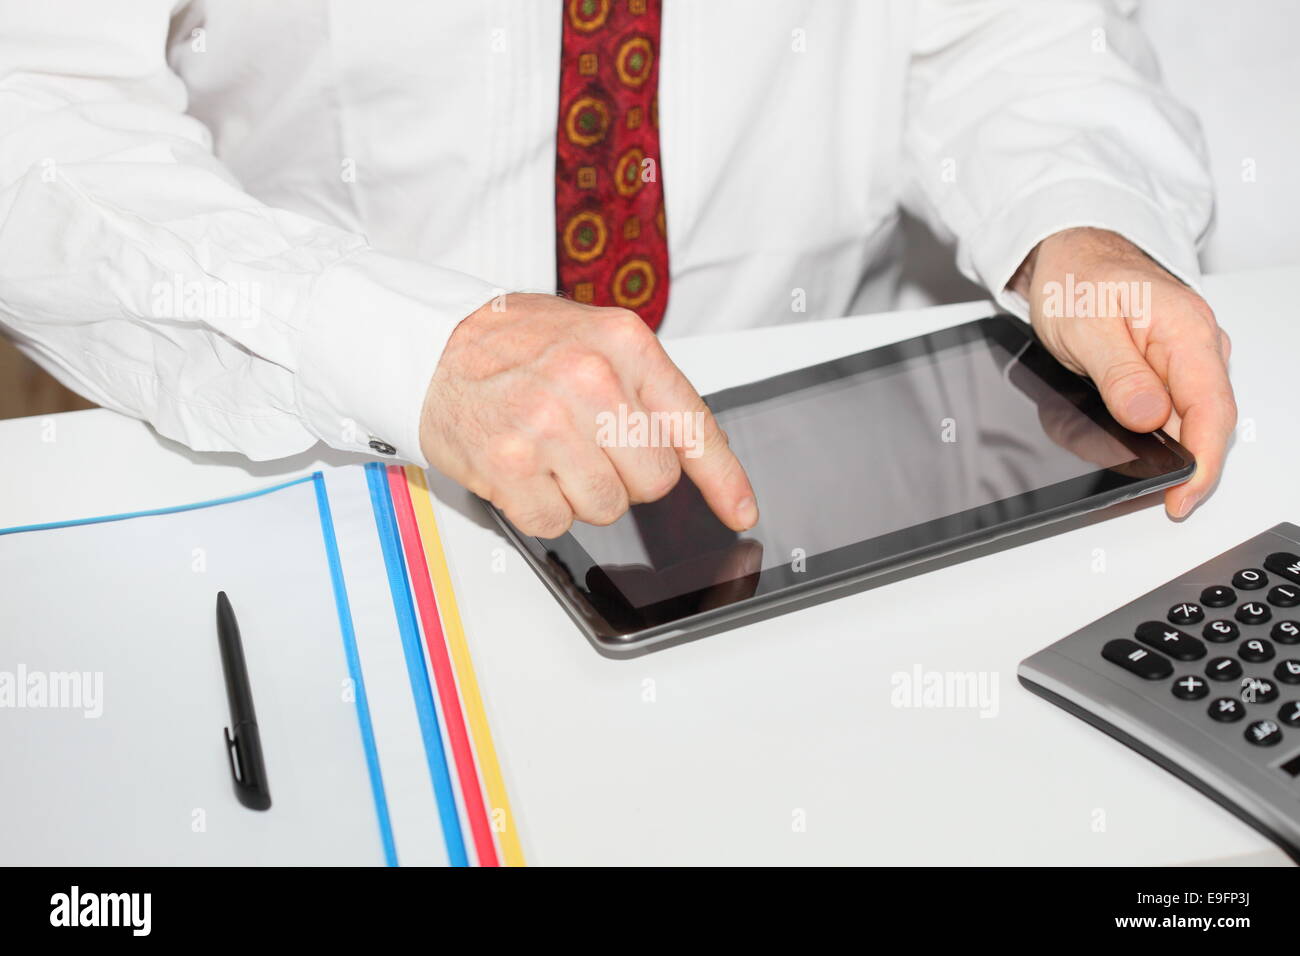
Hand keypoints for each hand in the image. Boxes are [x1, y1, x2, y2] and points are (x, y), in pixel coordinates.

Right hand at [419, 293, 757, 536]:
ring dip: (582, 493)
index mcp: (623, 343)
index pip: (692, 425)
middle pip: (654, 480)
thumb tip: (697, 452)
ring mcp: (548, 424)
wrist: (431, 346)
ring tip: (551, 451)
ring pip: (607, 508)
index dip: (723, 478)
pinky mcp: (509, 464)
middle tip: (590, 446)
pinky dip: (542, 507)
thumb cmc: (514, 344)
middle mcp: (590, 380)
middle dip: (628, 477)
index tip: (741, 510)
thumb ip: (646, 388)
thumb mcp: (594, 338)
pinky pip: (557, 523)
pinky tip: (525, 468)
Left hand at [1012, 228, 1235, 517]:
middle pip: (1203, 422)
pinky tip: (1113, 417)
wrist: (1069, 255)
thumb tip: (1149, 417)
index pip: (1212, 412)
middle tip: (1142, 484)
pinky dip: (1139, 424)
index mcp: (1188, 331)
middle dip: (1174, 458)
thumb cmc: (1078, 280)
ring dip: (1150, 440)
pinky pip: (1163, 408)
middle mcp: (1198, 345)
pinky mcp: (1167, 366)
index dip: (1202, 464)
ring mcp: (1185, 357)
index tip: (1182, 497)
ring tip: (1106, 428)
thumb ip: (1121, 375)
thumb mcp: (1087, 328)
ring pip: (1181, 419)